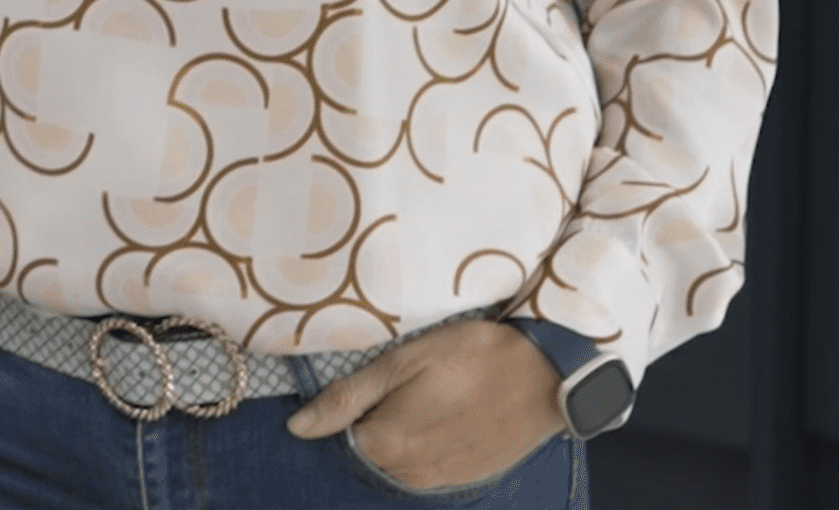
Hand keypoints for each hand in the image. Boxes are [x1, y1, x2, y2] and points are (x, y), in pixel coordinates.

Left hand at [286, 318, 563, 490]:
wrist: (541, 375)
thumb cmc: (467, 357)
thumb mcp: (400, 362)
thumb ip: (347, 398)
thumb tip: (297, 428)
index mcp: (386, 444)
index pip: (338, 438)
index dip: (343, 408)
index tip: (363, 381)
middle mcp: (408, 474)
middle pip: (366, 453)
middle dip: (368, 423)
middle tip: (394, 384)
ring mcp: (438, 480)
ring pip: (395, 463)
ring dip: (395, 435)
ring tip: (419, 396)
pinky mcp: (463, 478)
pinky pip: (424, 469)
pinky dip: (420, 446)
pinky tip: (437, 414)